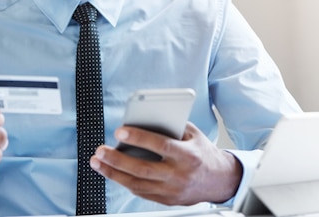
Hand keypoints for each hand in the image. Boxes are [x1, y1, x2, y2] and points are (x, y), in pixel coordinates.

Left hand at [90, 122, 241, 204]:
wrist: (219, 181)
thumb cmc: (203, 152)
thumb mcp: (193, 134)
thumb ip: (172, 126)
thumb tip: (145, 118)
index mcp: (188, 156)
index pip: (160, 146)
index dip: (139, 138)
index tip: (120, 132)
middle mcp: (179, 175)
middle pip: (142, 169)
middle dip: (117, 160)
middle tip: (100, 151)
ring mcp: (172, 190)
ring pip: (137, 184)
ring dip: (113, 173)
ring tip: (98, 162)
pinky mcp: (167, 200)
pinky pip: (141, 192)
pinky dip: (124, 182)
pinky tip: (112, 172)